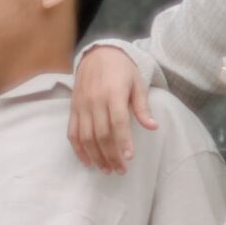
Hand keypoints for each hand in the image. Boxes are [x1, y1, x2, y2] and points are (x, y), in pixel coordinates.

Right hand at [67, 46, 155, 174]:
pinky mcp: (73, 109)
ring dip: (96, 156)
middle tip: (121, 170)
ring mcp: (81, 106)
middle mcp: (95, 101)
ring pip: (86, 137)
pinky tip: (87, 162)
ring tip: (107, 170)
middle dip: (111, 155)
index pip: (118, 121)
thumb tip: (153, 127)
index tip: (129, 157)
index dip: (123, 141)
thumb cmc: (122, 69)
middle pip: (102, 134)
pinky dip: (78, 149)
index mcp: (113, 93)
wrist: (97, 54)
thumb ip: (142, 106)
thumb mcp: (137, 82)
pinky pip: (72, 133)